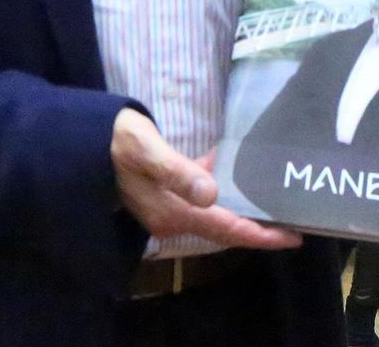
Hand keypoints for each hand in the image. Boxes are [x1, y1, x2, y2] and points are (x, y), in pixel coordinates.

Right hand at [110, 108, 299, 250]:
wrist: (83, 142)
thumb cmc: (116, 142)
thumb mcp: (146, 151)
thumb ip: (177, 171)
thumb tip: (212, 193)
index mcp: (173, 211)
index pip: (226, 229)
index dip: (261, 235)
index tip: (293, 236)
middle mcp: (175, 215)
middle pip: (226, 227)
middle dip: (260, 227)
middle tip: (295, 218)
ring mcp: (169, 205)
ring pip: (217, 212)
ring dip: (245, 208)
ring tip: (276, 198)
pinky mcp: (166, 191)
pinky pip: (203, 194)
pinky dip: (224, 187)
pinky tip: (240, 168)